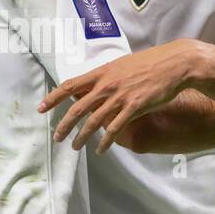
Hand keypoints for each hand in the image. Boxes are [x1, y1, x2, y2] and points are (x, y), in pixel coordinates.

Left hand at [39, 40, 200, 152]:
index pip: (70, 86)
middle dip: (64, 125)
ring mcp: (120, 97)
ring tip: (74, 147)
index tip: (41, 108)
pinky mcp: (134, 108)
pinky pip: (115, 129)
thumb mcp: (121, 65)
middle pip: (77, 108)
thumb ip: (105, 77)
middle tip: (57, 137)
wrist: (173, 64)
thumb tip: (92, 86)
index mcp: (102, 73)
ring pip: (93, 122)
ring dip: (81, 137)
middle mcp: (106, 85)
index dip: (53, 98)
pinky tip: (100, 150)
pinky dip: (105, 142)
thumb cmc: (149, 63)